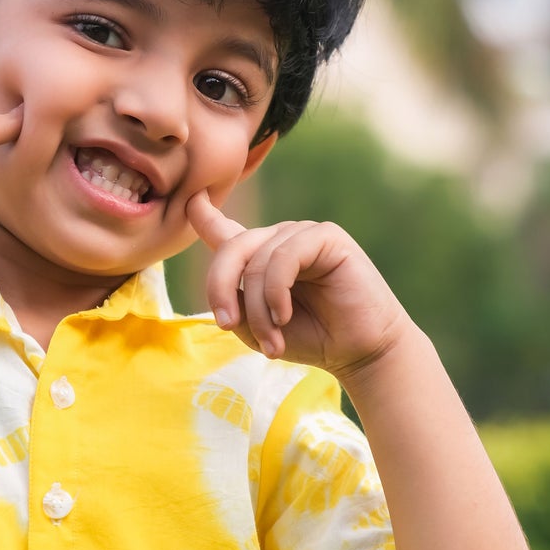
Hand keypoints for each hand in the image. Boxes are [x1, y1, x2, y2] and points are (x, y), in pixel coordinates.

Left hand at [185, 191, 408, 378]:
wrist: (359, 350)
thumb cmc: (311, 339)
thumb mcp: (256, 328)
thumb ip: (234, 303)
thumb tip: (226, 284)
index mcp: (259, 259)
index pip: (223, 228)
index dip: (202, 213)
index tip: (190, 198)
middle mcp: (277, 240)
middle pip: (230, 248)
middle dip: (219, 288)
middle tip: (227, 326)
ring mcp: (301, 235)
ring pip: (257, 262)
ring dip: (258, 308)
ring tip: (273, 341)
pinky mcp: (325, 237)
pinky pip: (283, 257)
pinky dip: (276, 292)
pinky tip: (285, 316)